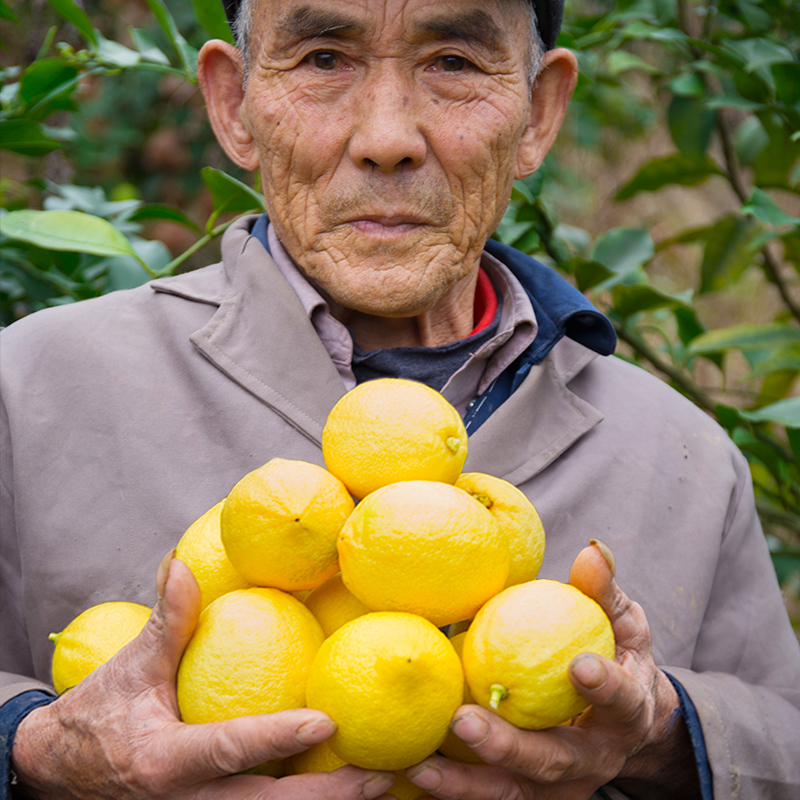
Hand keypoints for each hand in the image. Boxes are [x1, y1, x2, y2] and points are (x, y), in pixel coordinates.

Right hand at [11, 557, 395, 799]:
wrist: (57, 773)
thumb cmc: (98, 715)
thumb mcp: (130, 668)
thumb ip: (167, 622)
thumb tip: (184, 565)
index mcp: (164, 762)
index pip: (227, 751)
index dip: (275, 739)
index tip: (326, 721)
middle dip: (326, 796)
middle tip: (379, 773)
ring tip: (379, 786)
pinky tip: (340, 790)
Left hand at [405, 541, 699, 799]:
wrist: (623, 722)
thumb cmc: (615, 655)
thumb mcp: (622, 622)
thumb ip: (604, 591)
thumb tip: (592, 550)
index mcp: (626, 714)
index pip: (622, 702)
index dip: (606, 688)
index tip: (582, 666)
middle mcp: (593, 760)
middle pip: (553, 762)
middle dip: (508, 747)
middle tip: (465, 721)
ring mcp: (559, 785)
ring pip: (511, 791)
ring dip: (464, 783)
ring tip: (419, 764)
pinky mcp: (528, 793)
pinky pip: (486, 795)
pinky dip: (450, 789)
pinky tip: (406, 771)